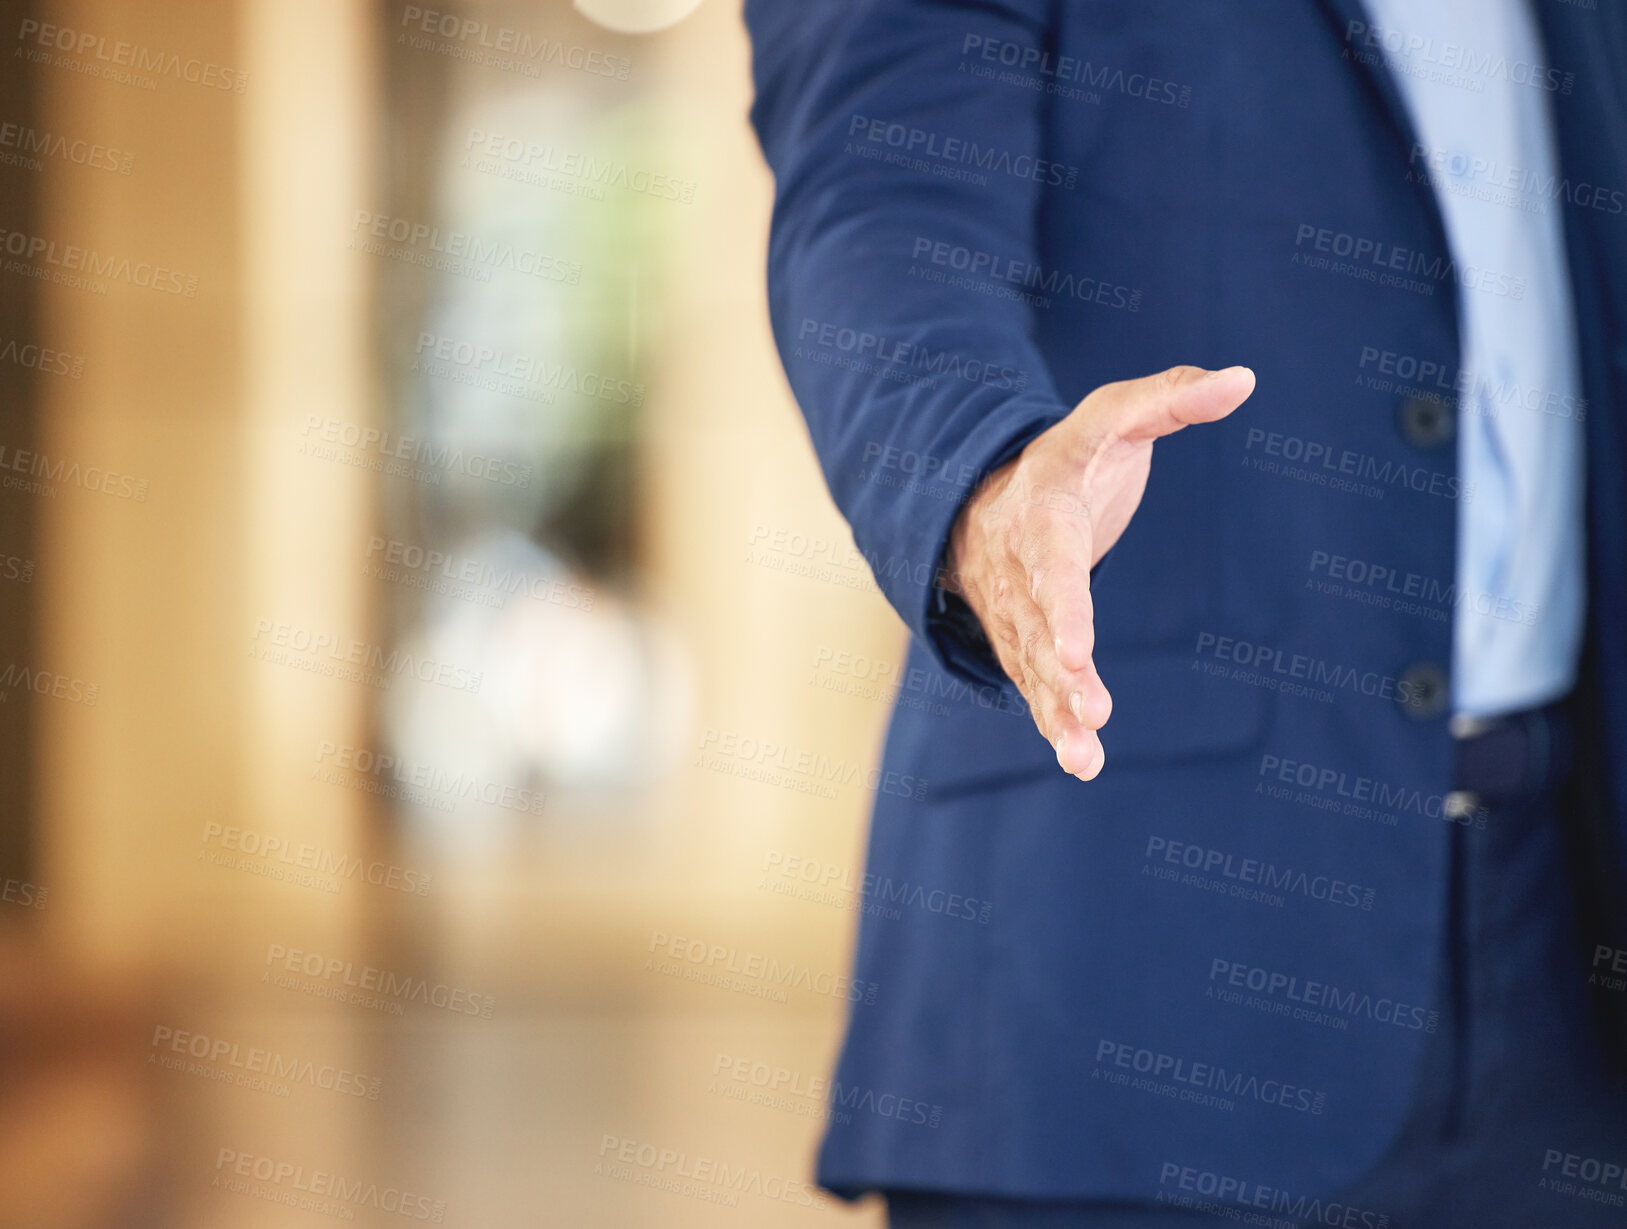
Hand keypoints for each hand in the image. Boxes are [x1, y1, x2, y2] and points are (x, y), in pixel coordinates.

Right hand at [942, 365, 1255, 779]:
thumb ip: (1170, 397)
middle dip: (1063, 675)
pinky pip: (1037, 690)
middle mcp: (1021, 574)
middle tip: (1093, 710)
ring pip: (1034, 670)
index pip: (1051, 564)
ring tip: (1084, 758)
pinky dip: (1056, 726)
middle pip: (1039, 629)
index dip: (1062, 608)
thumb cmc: (1065, 460)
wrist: (979, 503)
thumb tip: (1244, 379)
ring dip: (1059, 714)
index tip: (1076, 650)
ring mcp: (1018, 616)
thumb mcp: (1110, 417)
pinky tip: (1083, 763)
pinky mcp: (1026, 648)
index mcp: (1041, 516)